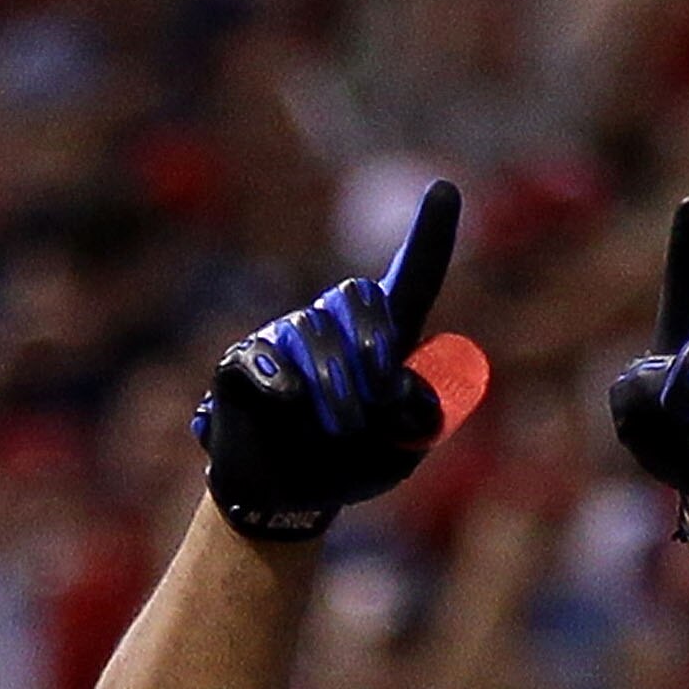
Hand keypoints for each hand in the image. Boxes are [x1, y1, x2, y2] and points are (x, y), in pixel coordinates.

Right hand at [192, 179, 459, 540]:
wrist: (287, 500)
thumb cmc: (349, 467)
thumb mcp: (400, 456)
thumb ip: (418, 423)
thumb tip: (406, 385)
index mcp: (385, 342)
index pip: (412, 280)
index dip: (430, 237)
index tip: (445, 188)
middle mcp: (334, 327)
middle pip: (357, 295)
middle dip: (371, 350)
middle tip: (374, 406)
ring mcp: (285, 339)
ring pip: (311, 332)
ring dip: (333, 389)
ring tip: (336, 432)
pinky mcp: (243, 363)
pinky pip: (262, 360)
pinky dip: (283, 388)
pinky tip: (286, 408)